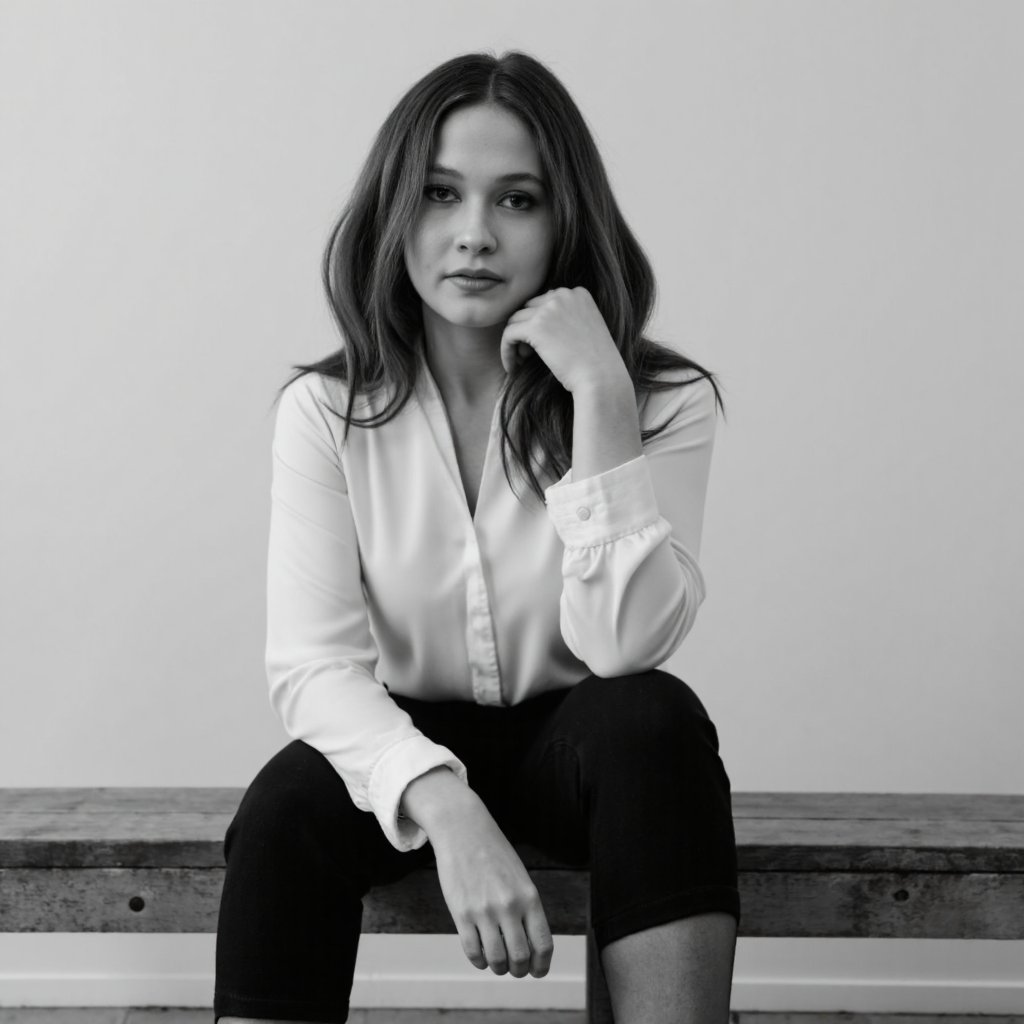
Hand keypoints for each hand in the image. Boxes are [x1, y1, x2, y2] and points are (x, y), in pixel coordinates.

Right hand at [431, 803, 553, 977]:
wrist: (464, 829)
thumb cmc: (494, 853)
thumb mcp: (520, 878)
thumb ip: (526, 909)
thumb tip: (530, 946)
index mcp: (529, 897)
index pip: (543, 944)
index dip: (542, 965)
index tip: (537, 970)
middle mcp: (509, 906)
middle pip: (520, 958)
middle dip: (519, 970)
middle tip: (514, 968)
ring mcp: (484, 911)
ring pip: (496, 960)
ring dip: (498, 967)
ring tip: (497, 962)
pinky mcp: (461, 913)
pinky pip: (473, 952)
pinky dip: (479, 961)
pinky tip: (480, 954)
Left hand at [499, 286, 625, 392]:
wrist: (601, 378)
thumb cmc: (595, 363)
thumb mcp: (586, 328)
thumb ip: (565, 316)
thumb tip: (532, 320)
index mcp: (578, 293)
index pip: (545, 301)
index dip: (539, 323)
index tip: (542, 345)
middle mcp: (564, 294)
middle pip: (529, 308)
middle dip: (526, 331)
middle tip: (529, 356)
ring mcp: (549, 309)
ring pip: (515, 320)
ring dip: (515, 341)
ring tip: (522, 361)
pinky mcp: (536, 327)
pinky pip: (509, 334)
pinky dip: (506, 351)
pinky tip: (512, 367)